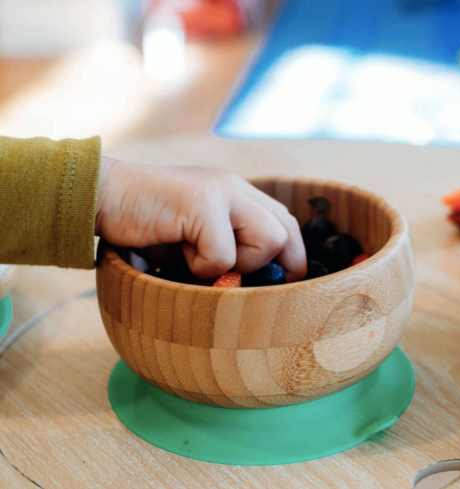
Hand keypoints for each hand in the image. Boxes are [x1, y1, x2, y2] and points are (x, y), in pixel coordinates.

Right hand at [96, 157, 306, 281]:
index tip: (271, 282)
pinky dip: (201, 266)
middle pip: (286, 231)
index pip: (286, 223)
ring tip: (199, 258)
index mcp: (238, 194)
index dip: (288, 257)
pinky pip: (223, 255)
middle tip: (233, 275)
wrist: (104, 195)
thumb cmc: (148, 223)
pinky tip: (178, 252)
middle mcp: (236, 188)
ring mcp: (221, 192)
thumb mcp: (196, 235)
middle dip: (268, 265)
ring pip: (268, 241)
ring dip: (236, 263)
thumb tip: (253, 284)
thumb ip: (227, 248)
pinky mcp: (202, 204)